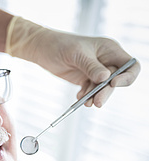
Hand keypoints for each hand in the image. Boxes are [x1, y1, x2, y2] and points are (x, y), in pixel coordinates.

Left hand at [6, 17, 140, 106]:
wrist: (42, 49)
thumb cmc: (60, 45)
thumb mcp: (76, 54)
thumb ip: (91, 66)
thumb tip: (106, 78)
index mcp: (109, 50)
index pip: (130, 65)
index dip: (127, 76)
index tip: (113, 83)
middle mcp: (105, 61)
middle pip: (116, 81)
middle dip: (106, 92)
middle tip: (96, 102)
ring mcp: (96, 71)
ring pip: (103, 89)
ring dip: (95, 96)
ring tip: (85, 102)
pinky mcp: (85, 79)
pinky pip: (91, 91)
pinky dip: (86, 96)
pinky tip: (79, 97)